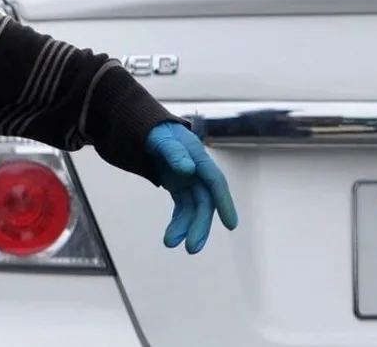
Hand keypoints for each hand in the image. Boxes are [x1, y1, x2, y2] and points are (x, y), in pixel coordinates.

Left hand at [146, 121, 238, 253]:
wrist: (145, 129)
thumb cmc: (155, 131)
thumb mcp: (161, 138)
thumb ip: (173, 152)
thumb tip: (188, 170)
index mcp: (199, 158)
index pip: (216, 182)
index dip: (225, 203)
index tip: (231, 225)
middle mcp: (197, 172)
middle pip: (204, 202)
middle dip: (200, 226)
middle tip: (192, 248)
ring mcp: (188, 180)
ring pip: (193, 209)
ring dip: (185, 228)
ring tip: (170, 243)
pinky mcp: (178, 186)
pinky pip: (181, 208)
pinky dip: (178, 222)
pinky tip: (172, 236)